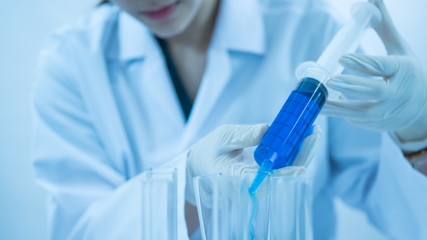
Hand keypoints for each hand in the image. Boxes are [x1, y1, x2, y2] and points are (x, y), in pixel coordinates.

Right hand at [188, 124, 320, 205]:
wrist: (203, 165)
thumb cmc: (210, 151)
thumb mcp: (223, 137)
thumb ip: (244, 135)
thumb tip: (267, 129)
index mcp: (235, 179)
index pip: (262, 182)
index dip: (283, 175)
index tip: (299, 167)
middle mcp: (249, 188)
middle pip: (282, 178)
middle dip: (300, 157)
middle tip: (314, 135)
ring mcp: (258, 186)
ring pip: (286, 174)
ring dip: (301, 154)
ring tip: (313, 133)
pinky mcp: (265, 181)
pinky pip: (283, 170)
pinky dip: (294, 154)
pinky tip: (304, 139)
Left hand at [322, 0, 426, 141]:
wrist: (423, 105)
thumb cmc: (407, 72)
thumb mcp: (399, 48)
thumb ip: (384, 26)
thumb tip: (371, 0)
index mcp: (403, 70)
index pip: (381, 66)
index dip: (362, 63)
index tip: (342, 57)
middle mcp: (398, 93)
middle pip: (373, 91)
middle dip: (351, 86)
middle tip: (330, 81)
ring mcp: (390, 112)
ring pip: (362, 112)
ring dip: (339, 108)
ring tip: (319, 102)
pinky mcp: (381, 125)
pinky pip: (359, 121)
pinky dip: (344, 115)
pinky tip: (328, 108)